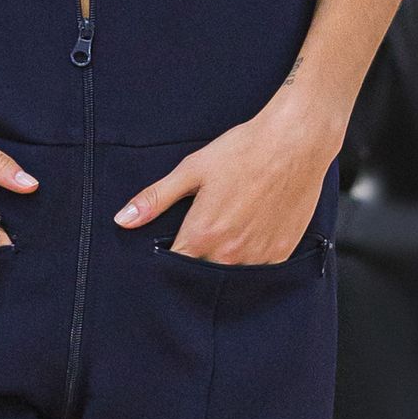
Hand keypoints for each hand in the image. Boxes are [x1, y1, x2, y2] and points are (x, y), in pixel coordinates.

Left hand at [114, 103, 332, 263]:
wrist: (295, 142)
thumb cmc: (244, 150)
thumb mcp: (192, 170)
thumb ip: (155, 199)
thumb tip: (122, 220)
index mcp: (203, 234)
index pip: (173, 266)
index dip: (167, 260)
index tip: (167, 249)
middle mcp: (229, 253)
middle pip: (201, 275)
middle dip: (194, 264)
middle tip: (200, 238)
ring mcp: (258, 256)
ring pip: (230, 276)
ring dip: (223, 264)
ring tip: (227, 234)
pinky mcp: (281, 253)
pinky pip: (258, 271)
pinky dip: (250, 261)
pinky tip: (250, 236)